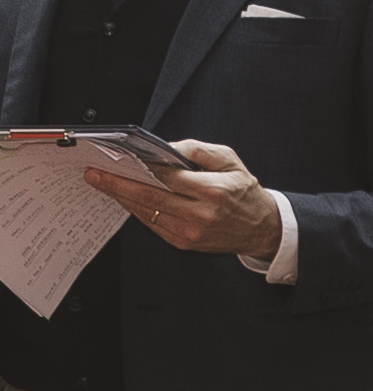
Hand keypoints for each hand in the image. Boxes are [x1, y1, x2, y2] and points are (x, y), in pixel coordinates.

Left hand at [87, 136, 283, 266]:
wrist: (261, 228)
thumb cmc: (244, 192)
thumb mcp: (230, 160)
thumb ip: (197, 149)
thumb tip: (164, 148)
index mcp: (213, 191)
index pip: (166, 176)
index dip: (137, 168)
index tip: (116, 160)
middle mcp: (200, 214)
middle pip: (148, 196)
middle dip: (117, 184)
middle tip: (94, 174)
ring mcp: (191, 231)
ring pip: (146, 212)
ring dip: (121, 197)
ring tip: (104, 183)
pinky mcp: (184, 242)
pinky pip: (152, 223)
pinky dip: (136, 209)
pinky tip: (126, 198)